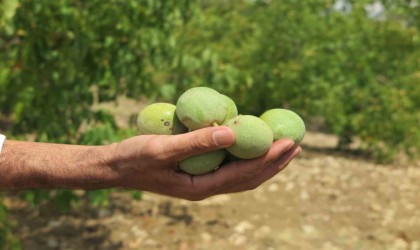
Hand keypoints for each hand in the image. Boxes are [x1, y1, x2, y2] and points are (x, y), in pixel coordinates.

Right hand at [108, 126, 300, 200]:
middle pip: (249, 178)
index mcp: (201, 187)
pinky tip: (251, 146)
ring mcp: (202, 183)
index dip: (268, 158)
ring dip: (264, 162)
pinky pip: (229, 168)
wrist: (115, 167)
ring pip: (241, 175)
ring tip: (284, 149)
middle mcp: (206, 188)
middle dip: (274, 163)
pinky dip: (246, 158)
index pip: (244, 174)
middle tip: (296, 145)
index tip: (289, 142)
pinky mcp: (197, 173)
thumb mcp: (163, 148)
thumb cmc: (135, 157)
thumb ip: (196, 142)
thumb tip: (232, 132)